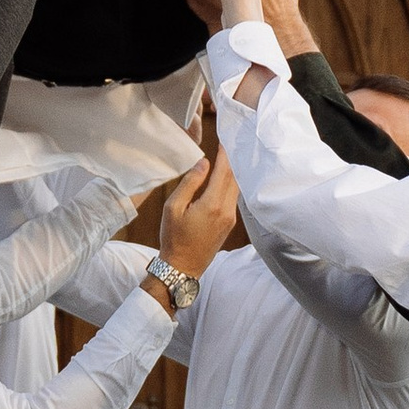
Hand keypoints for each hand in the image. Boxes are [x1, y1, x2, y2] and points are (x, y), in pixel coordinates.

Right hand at [157, 137, 239, 281]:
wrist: (183, 267)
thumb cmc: (173, 238)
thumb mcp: (173, 207)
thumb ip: (190, 183)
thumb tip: (204, 163)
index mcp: (212, 204)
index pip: (224, 172)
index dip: (225, 154)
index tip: (225, 140)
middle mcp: (226, 211)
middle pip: (234, 179)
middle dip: (232, 160)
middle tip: (229, 144)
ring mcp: (230, 219)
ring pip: (236, 189)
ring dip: (233, 173)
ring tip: (228, 157)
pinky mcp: (229, 224)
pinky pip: (233, 199)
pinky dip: (231, 185)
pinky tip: (225, 179)